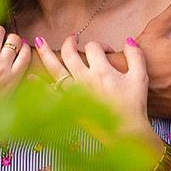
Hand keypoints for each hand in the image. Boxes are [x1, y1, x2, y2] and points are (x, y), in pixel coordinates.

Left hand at [33, 35, 151, 139]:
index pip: (94, 47)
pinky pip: (50, 93)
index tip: (106, 52)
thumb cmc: (133, 105)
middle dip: (70, 42)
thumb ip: (135, 56)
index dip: (101, 46)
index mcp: (101, 70)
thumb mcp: (140, 77)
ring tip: (38, 41)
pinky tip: (30, 77)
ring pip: (55, 69)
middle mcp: (84, 79)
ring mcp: (74, 93)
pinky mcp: (69, 106)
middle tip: (72, 38)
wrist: (125, 132)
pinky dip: (40, 85)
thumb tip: (128, 40)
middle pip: (70, 53)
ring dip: (46, 53)